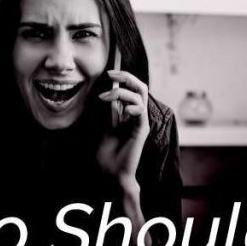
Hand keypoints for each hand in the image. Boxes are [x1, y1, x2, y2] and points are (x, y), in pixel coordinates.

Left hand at [97, 70, 149, 185]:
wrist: (112, 173)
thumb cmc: (108, 153)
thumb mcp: (105, 125)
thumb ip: (109, 110)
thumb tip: (107, 92)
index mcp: (128, 113)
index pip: (130, 89)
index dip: (123, 78)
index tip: (109, 72)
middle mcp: (137, 115)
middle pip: (140, 87)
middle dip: (126, 77)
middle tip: (110, 75)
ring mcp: (140, 122)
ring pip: (140, 95)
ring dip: (121, 93)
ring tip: (104, 99)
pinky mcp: (142, 130)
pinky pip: (141, 112)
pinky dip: (133, 107)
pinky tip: (124, 112)